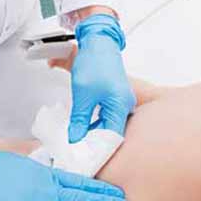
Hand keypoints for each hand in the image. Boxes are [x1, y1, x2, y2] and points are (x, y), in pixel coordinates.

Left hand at [67, 14, 134, 142]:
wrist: (98, 42)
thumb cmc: (94, 63)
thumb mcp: (82, 95)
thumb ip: (80, 120)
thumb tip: (75, 139)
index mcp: (120, 107)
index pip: (111, 139)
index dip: (97, 151)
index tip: (83, 159)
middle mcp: (124, 106)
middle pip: (110, 134)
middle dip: (94, 144)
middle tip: (77, 154)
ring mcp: (121, 102)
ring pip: (107, 126)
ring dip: (93, 134)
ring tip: (77, 142)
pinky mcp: (115, 97)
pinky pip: (106, 117)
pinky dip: (94, 124)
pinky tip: (82, 128)